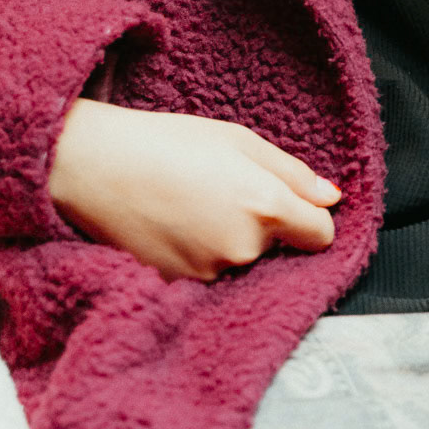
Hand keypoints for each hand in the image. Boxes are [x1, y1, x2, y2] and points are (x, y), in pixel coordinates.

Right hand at [48, 99, 340, 280]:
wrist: (96, 168)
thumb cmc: (167, 143)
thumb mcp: (238, 140)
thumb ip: (292, 172)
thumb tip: (332, 198)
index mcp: (265, 207)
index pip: (321, 235)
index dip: (311, 218)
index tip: (293, 205)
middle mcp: (244, 249)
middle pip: (279, 248)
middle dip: (264, 226)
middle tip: (222, 191)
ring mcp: (211, 273)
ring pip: (243, 262)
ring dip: (230, 241)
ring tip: (192, 205)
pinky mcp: (181, 288)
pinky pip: (210, 274)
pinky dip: (201, 255)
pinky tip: (175, 226)